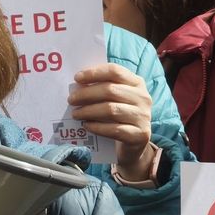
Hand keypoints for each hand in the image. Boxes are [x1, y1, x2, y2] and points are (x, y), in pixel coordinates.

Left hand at [68, 64, 156, 181]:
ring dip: (89, 111)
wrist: (134, 143)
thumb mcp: (116, 98)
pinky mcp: (140, 135)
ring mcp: (143, 117)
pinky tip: (86, 126)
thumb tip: (78, 85)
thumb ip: (102, 88)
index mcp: (137, 83)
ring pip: (111, 110)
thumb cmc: (120, 116)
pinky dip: (97, 127)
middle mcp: (143, 98)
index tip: (77, 78)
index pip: (115, 71)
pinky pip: (114, 129)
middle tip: (71, 100)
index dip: (94, 73)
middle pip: (111, 90)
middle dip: (87, 94)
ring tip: (75, 114)